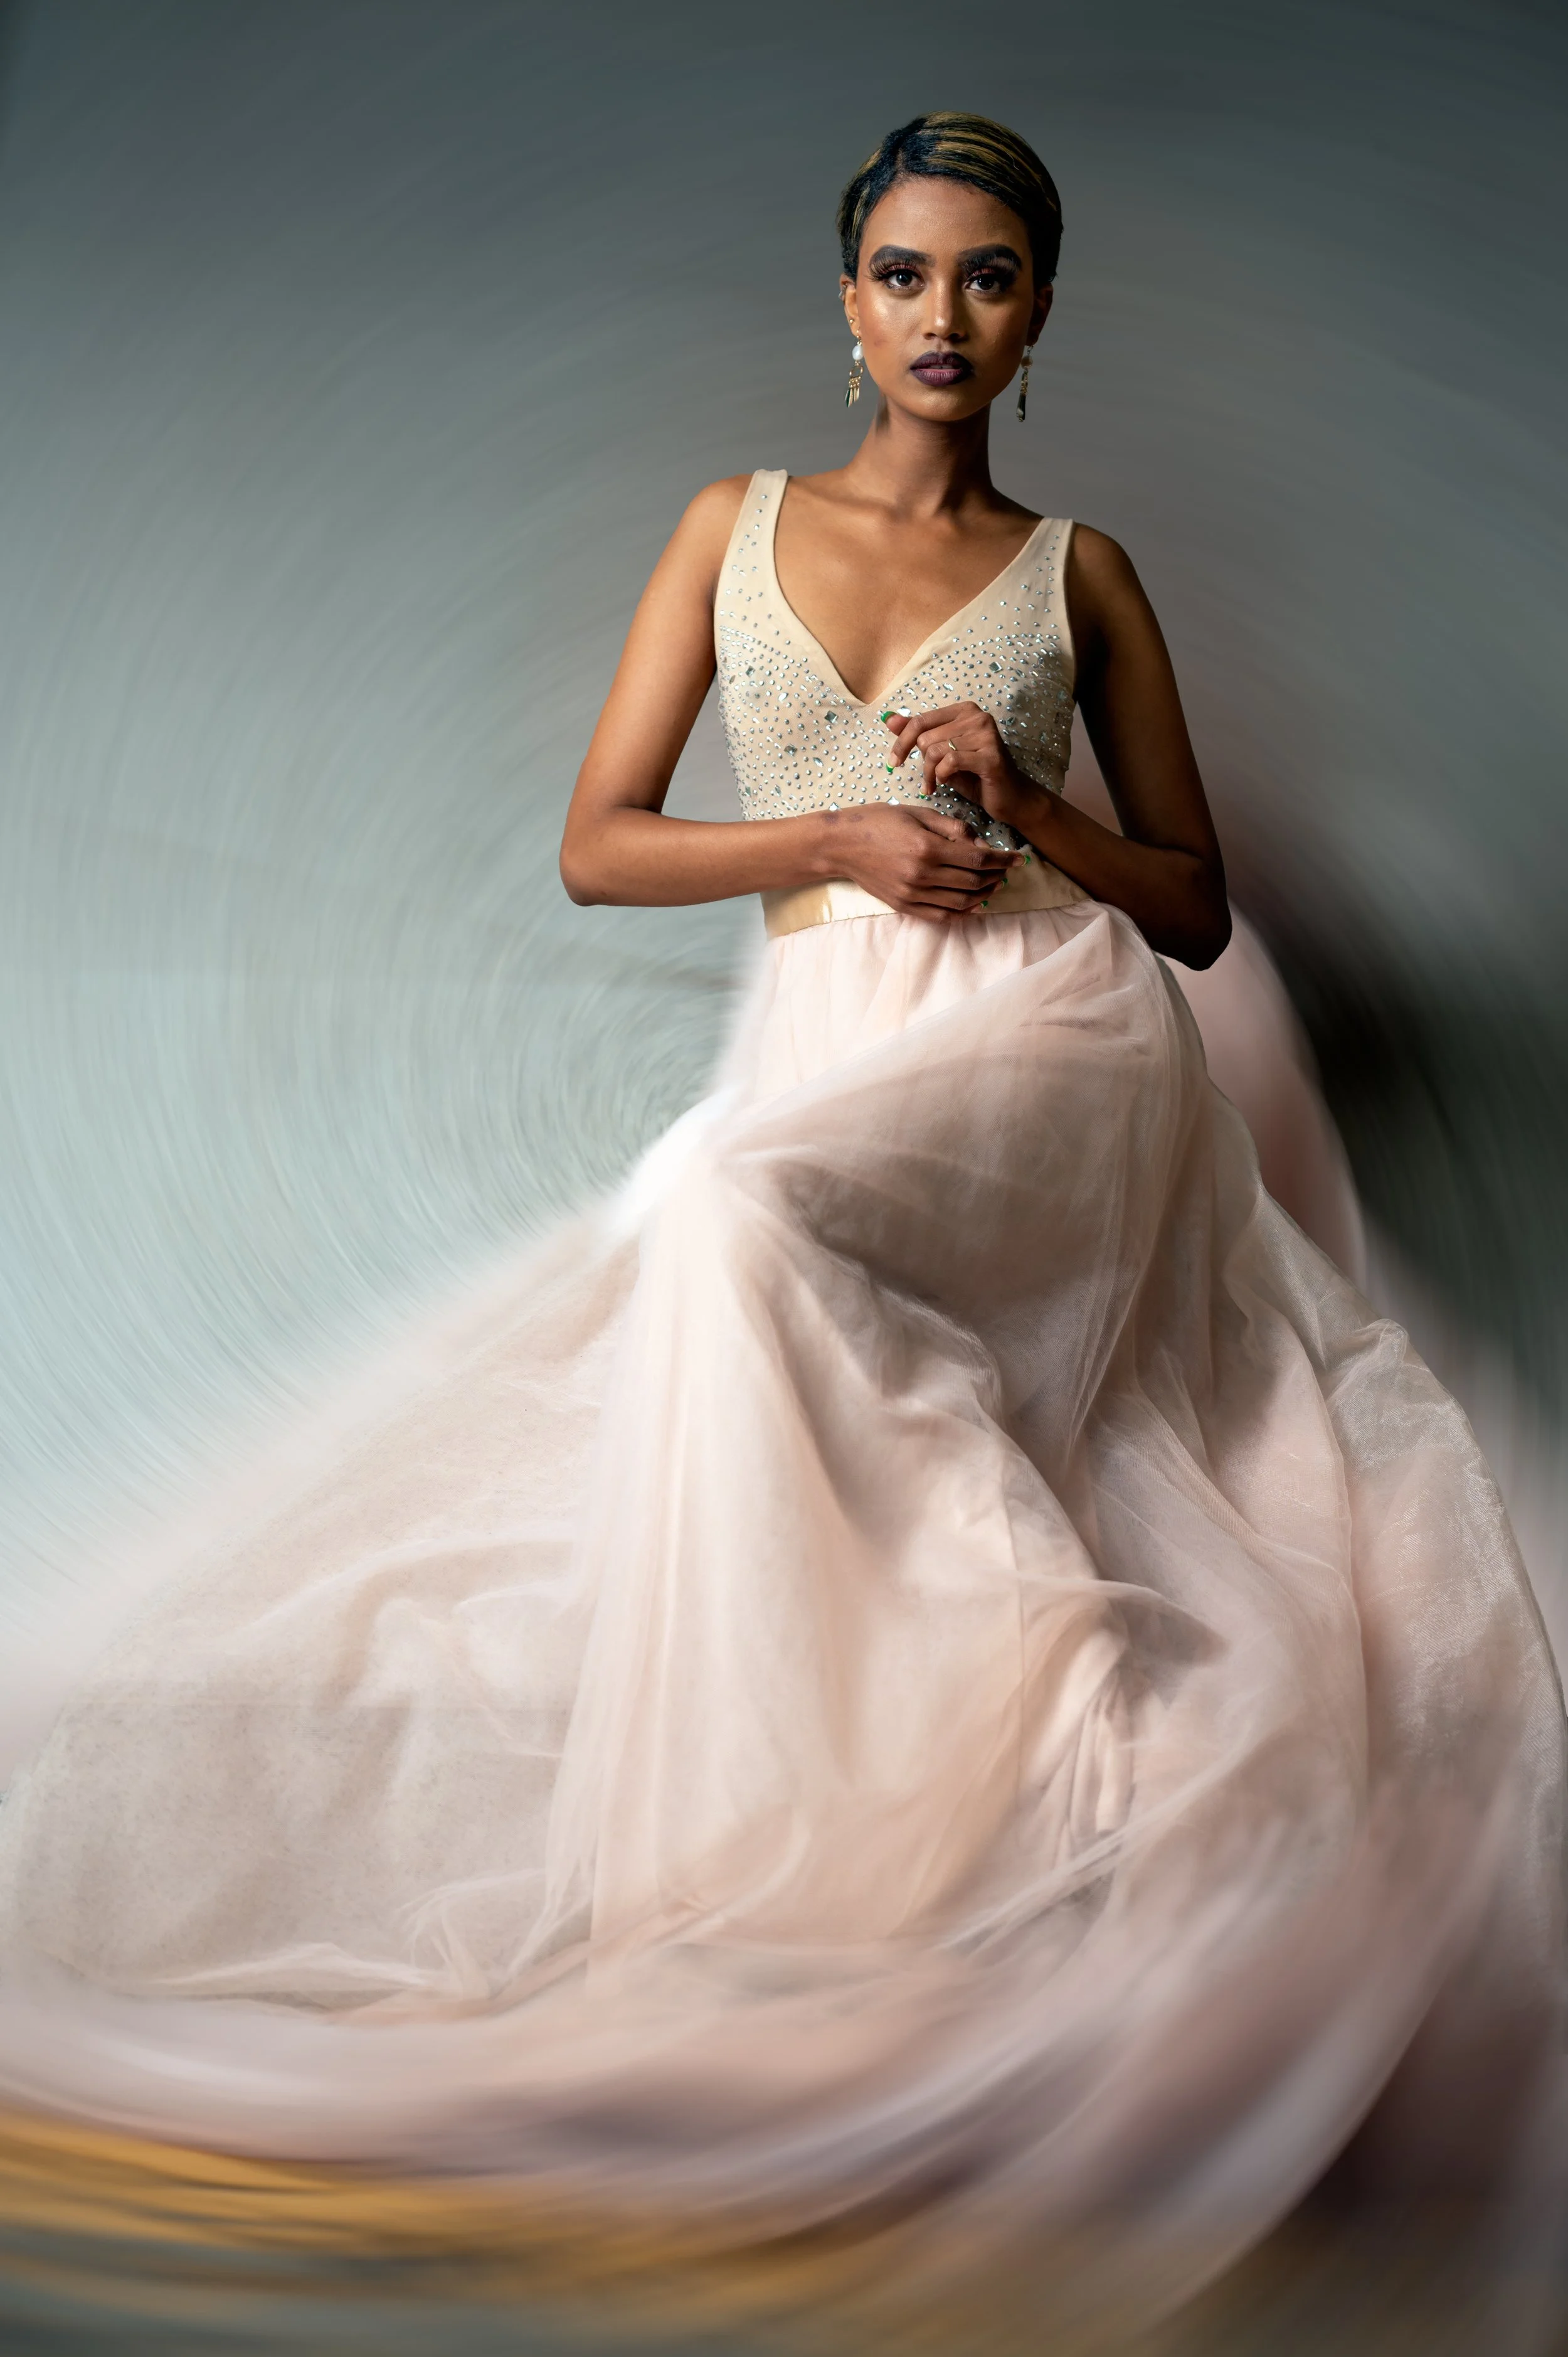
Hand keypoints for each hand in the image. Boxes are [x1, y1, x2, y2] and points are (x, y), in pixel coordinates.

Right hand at [828, 802, 1020, 922]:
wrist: (841, 845)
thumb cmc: (878, 822)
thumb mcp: (917, 813)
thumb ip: (951, 827)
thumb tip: (979, 843)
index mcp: (927, 847)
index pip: (977, 859)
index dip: (1002, 860)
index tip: (1017, 859)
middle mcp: (922, 875)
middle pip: (973, 881)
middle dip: (996, 876)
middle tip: (1006, 870)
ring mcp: (912, 894)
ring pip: (961, 901)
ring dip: (983, 895)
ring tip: (994, 885)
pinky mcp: (904, 906)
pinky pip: (941, 915)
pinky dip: (962, 912)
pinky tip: (973, 903)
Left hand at [881, 702, 1028, 827]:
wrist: (1010, 797)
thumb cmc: (975, 775)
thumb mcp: (942, 753)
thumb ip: (918, 735)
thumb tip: (888, 719)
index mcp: (964, 710)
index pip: (921, 720)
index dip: (901, 743)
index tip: (893, 762)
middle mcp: (977, 716)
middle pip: (926, 737)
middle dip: (921, 764)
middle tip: (928, 781)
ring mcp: (986, 734)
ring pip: (936, 750)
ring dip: (930, 773)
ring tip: (936, 784)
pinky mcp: (990, 756)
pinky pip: (951, 761)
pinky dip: (942, 775)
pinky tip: (946, 783)